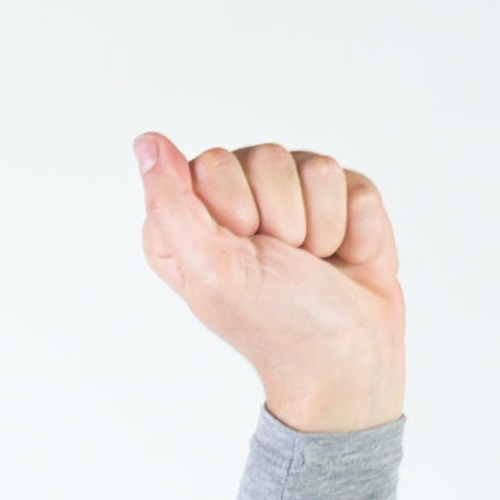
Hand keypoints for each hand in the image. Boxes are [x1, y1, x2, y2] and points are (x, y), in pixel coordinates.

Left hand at [133, 140, 402, 434]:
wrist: (346, 357)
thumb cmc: (275, 325)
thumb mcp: (211, 272)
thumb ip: (171, 205)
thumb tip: (146, 142)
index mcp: (194, 218)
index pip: (211, 164)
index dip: (235, 210)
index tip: (242, 252)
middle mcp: (240, 197)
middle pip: (265, 156)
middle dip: (282, 218)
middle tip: (282, 263)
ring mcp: (294, 193)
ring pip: (314, 166)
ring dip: (320, 228)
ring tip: (313, 264)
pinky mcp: (341, 197)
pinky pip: (351, 182)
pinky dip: (353, 229)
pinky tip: (343, 257)